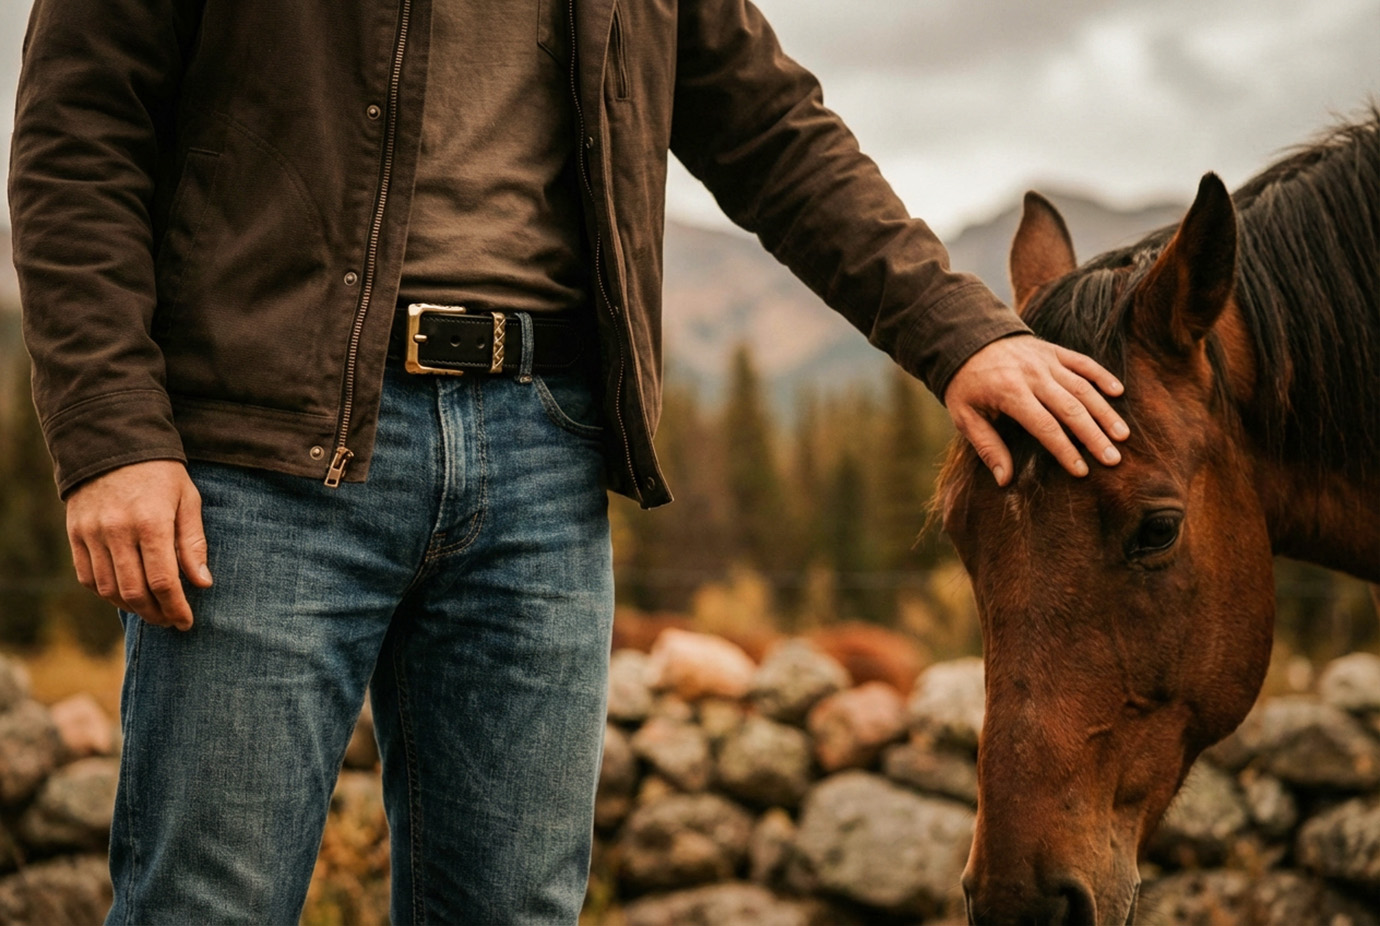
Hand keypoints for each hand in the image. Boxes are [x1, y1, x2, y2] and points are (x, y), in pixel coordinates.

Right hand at [66, 460, 211, 629]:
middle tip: (171, 621)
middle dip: (156, 613)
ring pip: (108, 589)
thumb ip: (193, 543)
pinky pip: (87, 577)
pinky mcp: (75, 534)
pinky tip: (126, 595)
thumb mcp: (188, 500)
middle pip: (134, 591)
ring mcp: (91, 534)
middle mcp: (117, 531)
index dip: (176, 607)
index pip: (163, 580)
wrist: (113, 444)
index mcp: (151, 522)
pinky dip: (106, 594)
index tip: (187, 621)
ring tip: (152, 611)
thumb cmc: (161, 474)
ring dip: (132, 608)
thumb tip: (202, 584)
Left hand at [944, 335, 1128, 485]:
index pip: (1044, 426)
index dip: (1064, 450)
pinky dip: (1102, 375)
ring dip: (1104, 412)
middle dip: (1094, 436)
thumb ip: (987, 446)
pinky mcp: (1054, 351)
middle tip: (1113, 459)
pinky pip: (1083, 362)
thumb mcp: (965, 416)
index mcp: (1010, 393)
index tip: (1082, 471)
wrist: (967, 338)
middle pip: (1070, 409)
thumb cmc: (966, 384)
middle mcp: (1033, 375)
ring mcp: (1047, 361)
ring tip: (1122, 435)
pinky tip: (1118, 393)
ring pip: (1083, 387)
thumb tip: (1004, 480)